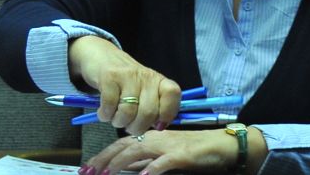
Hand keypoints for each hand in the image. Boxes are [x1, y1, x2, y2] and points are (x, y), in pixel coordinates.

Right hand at [67, 35, 180, 136]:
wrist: (101, 56)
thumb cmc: (125, 81)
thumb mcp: (144, 90)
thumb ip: (153, 106)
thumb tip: (159, 126)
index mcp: (158, 80)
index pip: (173, 94)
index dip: (168, 113)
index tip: (157, 124)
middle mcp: (146, 77)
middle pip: (149, 112)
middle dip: (136, 127)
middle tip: (128, 125)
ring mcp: (128, 76)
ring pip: (128, 112)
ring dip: (118, 122)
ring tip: (115, 117)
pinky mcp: (109, 77)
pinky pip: (109, 106)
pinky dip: (105, 115)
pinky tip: (104, 112)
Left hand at [91, 126, 259, 173]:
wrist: (224, 146)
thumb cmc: (196, 152)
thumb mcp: (166, 157)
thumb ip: (146, 161)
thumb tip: (124, 167)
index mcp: (153, 139)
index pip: (121, 145)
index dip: (102, 156)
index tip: (86, 168)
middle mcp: (158, 139)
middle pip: (125, 146)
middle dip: (104, 159)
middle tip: (87, 172)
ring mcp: (169, 146)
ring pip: (139, 150)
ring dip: (120, 162)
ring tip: (106, 173)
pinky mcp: (182, 155)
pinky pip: (163, 162)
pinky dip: (151, 170)